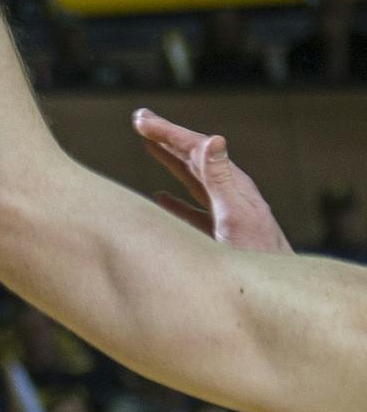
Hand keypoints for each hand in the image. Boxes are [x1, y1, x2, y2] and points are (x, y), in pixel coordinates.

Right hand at [132, 109, 290, 252]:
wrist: (271, 291)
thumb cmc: (254, 256)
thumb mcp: (234, 215)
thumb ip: (220, 179)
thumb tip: (213, 139)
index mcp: (232, 186)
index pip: (198, 149)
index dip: (169, 133)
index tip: (142, 121)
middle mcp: (229, 194)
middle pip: (194, 158)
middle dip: (167, 137)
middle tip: (140, 120)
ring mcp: (225, 213)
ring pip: (192, 179)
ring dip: (170, 160)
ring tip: (149, 145)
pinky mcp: (221, 234)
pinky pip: (192, 209)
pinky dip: (174, 200)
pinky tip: (161, 198)